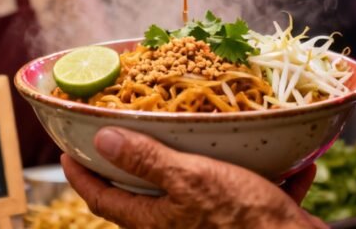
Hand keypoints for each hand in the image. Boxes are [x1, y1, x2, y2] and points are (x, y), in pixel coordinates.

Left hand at [62, 127, 326, 228]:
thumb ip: (146, 161)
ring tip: (205, 138)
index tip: (65, 153)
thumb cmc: (242, 219)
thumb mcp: (190, 179)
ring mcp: (211, 227)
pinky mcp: (248, 223)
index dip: (81, 175)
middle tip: (124, 136)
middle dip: (134, 168)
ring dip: (202, 167)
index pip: (103, 199)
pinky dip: (265, 177)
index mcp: (155, 220)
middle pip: (143, 198)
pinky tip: (289, 162)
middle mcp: (177, 227)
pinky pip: (252, 196)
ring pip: (197, 195)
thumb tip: (102, 139)